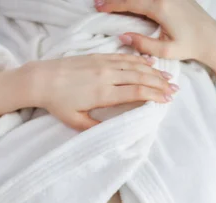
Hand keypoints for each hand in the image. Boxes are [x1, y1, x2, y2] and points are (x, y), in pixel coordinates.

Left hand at [29, 53, 176, 129]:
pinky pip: (123, 57)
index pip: (136, 92)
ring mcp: (103, 64)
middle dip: (159, 84)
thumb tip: (112, 132)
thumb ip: (95, 127)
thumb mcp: (75, 121)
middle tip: (174, 90)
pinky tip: (148, 64)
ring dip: (153, 72)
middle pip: (140, 78)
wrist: (42, 79)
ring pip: (134, 66)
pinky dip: (138, 60)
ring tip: (167, 78)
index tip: (166, 101)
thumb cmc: (57, 103)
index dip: (154, 96)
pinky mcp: (98, 57)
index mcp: (103, 94)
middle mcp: (106, 76)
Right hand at [95, 0, 215, 63]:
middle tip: (99, 3)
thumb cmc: (189, 46)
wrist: (211, 36)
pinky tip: (131, 1)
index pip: (130, 3)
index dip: (112, 5)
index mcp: (160, 8)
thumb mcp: (165, 51)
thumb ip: (143, 44)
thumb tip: (123, 36)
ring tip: (112, 2)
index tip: (99, 7)